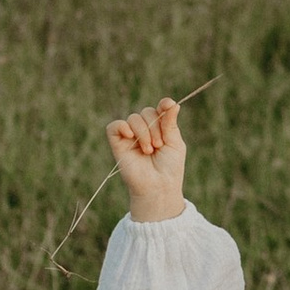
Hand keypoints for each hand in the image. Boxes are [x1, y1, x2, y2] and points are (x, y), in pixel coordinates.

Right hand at [106, 96, 187, 223]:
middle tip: (159, 146)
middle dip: (155, 126)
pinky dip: (122, 127)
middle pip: (146, 112)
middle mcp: (144, 131)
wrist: (159, 187)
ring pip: (133, 118)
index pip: (159, 109)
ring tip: (149, 150)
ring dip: (143, 132)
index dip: (163, 105)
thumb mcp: (174, 143)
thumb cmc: (169, 168)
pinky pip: (114, 127)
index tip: (168, 105)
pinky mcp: (117, 144)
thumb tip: (172, 103)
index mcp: (160, 129)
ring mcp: (130, 137)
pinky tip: (131, 137)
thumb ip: (170, 123)